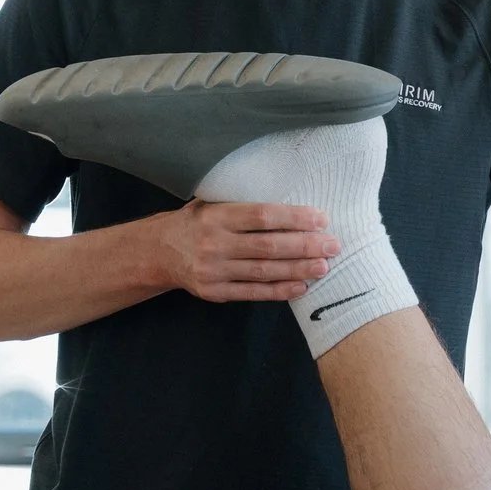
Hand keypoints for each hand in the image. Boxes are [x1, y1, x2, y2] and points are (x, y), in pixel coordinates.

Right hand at [156, 201, 339, 301]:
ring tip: (323, 266)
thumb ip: (243, 203)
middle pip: (267, 246)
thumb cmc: (196, 222)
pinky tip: (301, 287)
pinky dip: (279, 291)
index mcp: (216, 216)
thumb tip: (290, 197)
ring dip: (297, 270)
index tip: (321, 219)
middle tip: (333, 245)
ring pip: (263, 271)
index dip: (293, 218)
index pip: (261, 216)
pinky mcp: (214, 292)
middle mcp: (214, 243)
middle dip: (304, 246)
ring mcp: (214, 270)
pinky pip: (252, 292)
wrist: (158, 251)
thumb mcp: (211, 203)